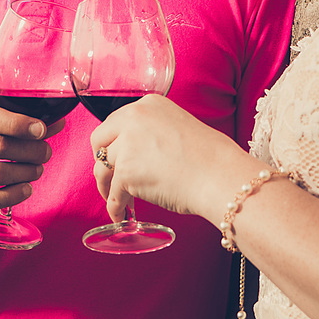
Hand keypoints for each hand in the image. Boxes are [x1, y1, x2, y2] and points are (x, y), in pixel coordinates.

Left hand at [90, 95, 242, 222]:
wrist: (219, 175)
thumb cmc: (209, 158)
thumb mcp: (178, 126)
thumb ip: (154, 132)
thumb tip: (138, 152)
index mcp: (148, 104)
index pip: (115, 122)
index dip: (114, 143)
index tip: (116, 156)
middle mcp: (134, 118)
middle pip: (99, 140)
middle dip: (102, 161)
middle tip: (109, 177)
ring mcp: (127, 144)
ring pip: (102, 168)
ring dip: (106, 186)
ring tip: (115, 199)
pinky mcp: (125, 171)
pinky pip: (113, 194)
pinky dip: (115, 206)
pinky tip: (121, 214)